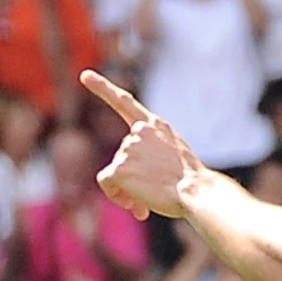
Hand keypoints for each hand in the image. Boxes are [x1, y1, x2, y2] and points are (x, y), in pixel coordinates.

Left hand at [84, 71, 204, 220]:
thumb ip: (150, 162)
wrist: (197, 192)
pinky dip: (115, 195)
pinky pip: (106, 182)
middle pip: (123, 156)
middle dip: (132, 176)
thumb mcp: (174, 160)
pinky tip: (134, 204)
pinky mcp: (120, 167)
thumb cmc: (192, 184)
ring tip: (148, 201)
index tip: (84, 75)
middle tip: (150, 195)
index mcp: (156, 126)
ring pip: (116, 171)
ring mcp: (128, 148)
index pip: (124, 103)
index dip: (102, 88)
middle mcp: (139, 131)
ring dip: (127, 188)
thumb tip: (130, 191)